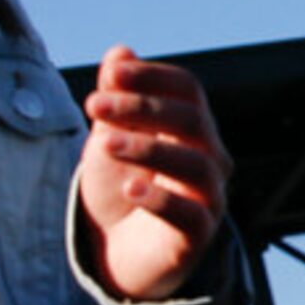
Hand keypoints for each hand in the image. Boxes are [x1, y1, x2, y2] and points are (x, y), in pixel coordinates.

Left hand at [77, 47, 232, 300]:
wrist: (116, 252)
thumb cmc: (120, 188)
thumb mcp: (109, 138)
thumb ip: (117, 99)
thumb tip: (121, 52)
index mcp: (192, 128)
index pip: (188, 89)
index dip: (153, 78)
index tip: (113, 74)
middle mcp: (210, 157)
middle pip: (192, 120)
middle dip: (142, 108)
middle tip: (94, 105)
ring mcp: (208, 197)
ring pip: (195, 163)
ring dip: (148, 148)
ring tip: (104, 144)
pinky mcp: (198, 236)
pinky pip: (190, 214)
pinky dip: (161, 199)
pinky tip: (130, 190)